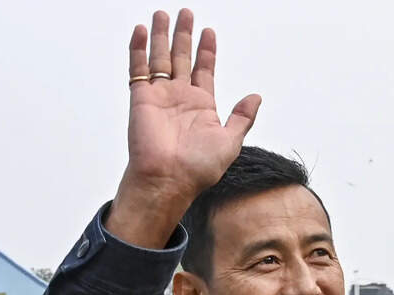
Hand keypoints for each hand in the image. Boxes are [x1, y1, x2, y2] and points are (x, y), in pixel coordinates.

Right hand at [107, 9, 260, 247]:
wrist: (169, 179)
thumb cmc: (198, 168)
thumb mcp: (231, 142)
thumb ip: (242, 117)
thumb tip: (255, 97)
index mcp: (201, 106)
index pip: (205, 70)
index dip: (207, 51)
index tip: (209, 32)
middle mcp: (180, 98)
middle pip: (182, 58)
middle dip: (183, 35)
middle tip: (185, 13)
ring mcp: (160, 97)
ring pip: (160, 58)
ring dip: (161, 36)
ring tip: (162, 15)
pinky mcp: (141, 98)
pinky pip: (139, 68)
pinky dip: (139, 49)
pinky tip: (141, 31)